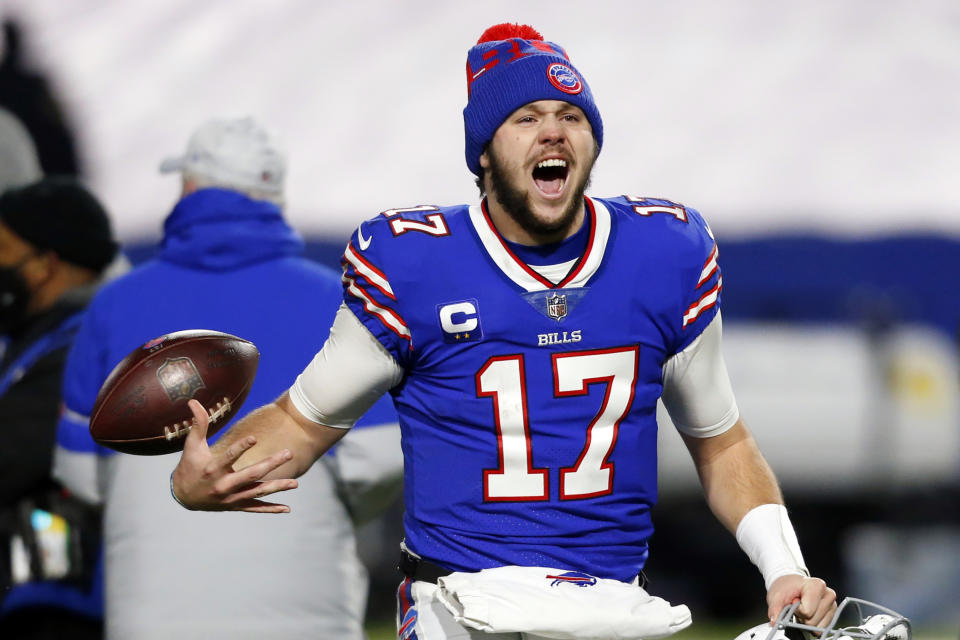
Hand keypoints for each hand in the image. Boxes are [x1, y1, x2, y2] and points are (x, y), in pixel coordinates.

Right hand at [170, 399, 298, 512]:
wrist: (183, 497)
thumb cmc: (189, 466)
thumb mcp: (192, 445)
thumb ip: (198, 424)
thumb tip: (194, 401)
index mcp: (212, 469)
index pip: (228, 457)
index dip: (241, 447)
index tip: (254, 437)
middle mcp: (223, 486)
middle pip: (251, 474)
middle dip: (271, 464)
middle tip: (289, 453)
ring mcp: (231, 498)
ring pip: (257, 492)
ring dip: (277, 487)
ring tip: (295, 483)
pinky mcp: (236, 506)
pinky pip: (255, 508)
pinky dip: (271, 509)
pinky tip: (287, 509)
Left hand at [766, 574, 836, 627]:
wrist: (791, 584)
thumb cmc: (785, 588)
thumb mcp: (776, 596)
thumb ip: (775, 609)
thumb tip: (774, 622)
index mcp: (816, 585)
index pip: (807, 611)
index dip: (796, 610)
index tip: (792, 601)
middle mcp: (828, 594)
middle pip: (812, 621)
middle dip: (801, 617)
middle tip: (797, 606)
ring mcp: (833, 604)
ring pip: (818, 627)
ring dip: (807, 621)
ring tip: (803, 609)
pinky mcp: (833, 613)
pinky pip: (822, 629)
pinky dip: (813, 624)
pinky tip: (809, 613)